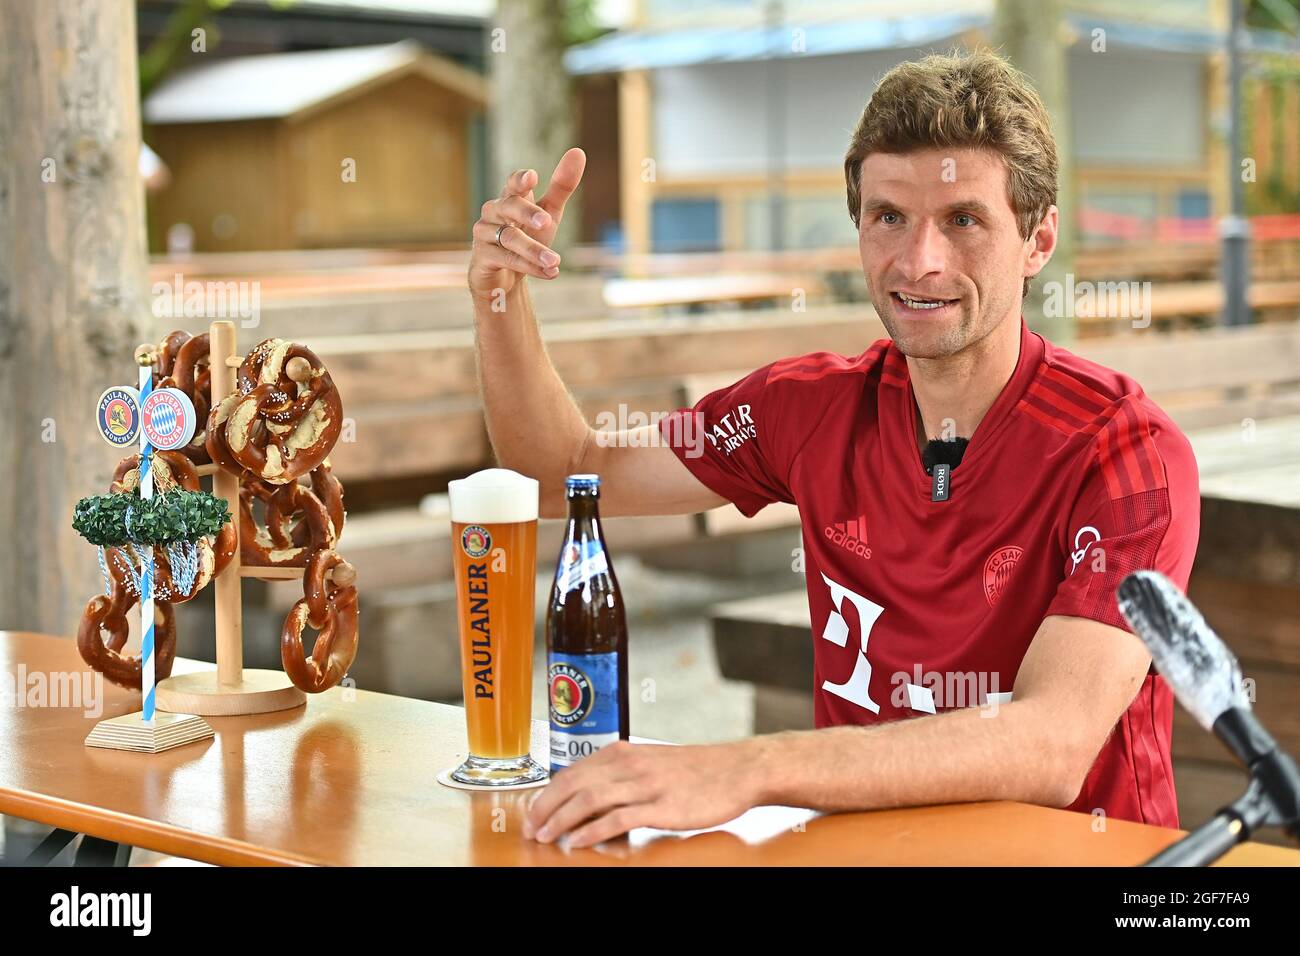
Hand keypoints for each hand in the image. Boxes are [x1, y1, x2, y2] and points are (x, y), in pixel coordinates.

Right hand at [467, 146, 586, 303]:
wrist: (505, 278)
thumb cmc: (527, 238)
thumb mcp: (548, 213)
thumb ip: (561, 186)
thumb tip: (578, 152)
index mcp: (510, 197)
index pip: (513, 183)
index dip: (520, 180)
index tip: (532, 178)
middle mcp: (493, 211)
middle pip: (509, 207)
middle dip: (528, 213)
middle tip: (546, 221)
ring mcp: (484, 233)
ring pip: (510, 237)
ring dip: (534, 250)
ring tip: (556, 261)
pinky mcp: (482, 256)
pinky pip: (506, 259)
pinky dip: (530, 267)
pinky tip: (550, 273)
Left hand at [522, 739, 766, 848]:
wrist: (736, 769)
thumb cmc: (695, 769)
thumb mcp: (651, 761)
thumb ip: (621, 773)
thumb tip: (588, 795)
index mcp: (624, 751)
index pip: (573, 771)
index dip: (547, 793)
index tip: (533, 812)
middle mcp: (630, 764)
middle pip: (574, 783)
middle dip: (546, 807)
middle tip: (531, 828)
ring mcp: (646, 784)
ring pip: (590, 798)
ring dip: (562, 819)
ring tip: (546, 836)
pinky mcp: (662, 806)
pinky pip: (618, 818)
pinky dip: (593, 830)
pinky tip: (579, 841)